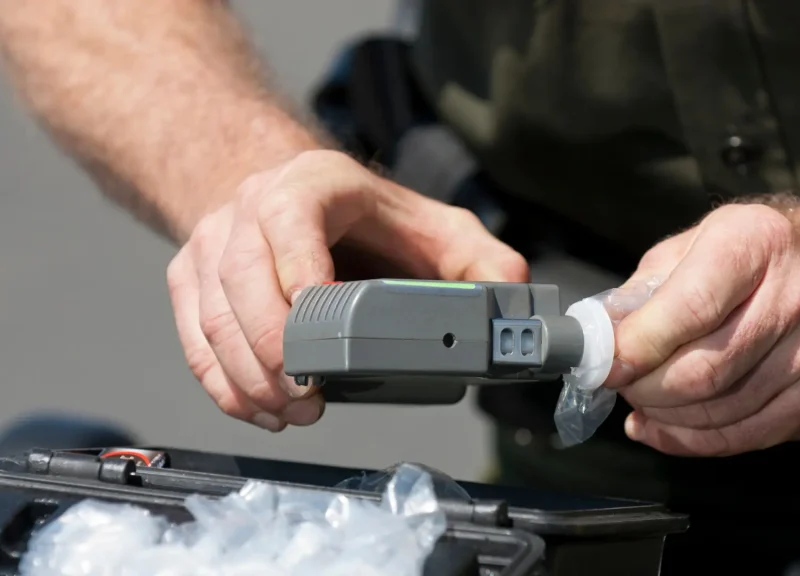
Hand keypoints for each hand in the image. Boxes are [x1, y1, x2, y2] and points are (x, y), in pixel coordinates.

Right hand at [166, 150, 528, 430]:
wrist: (301, 202)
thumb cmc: (373, 223)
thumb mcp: (441, 229)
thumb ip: (483, 261)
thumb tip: (512, 297)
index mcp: (313, 183)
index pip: (290, 219)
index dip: (297, 269)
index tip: (316, 322)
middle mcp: (252, 205)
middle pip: (243, 278)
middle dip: (274, 347)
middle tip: (310, 396)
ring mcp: (214, 241)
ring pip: (214, 316)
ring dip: (249, 376)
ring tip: (294, 412)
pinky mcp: (191, 277)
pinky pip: (195, 337)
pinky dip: (223, 384)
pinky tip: (260, 409)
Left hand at [606, 201, 799, 455]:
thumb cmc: (757, 250)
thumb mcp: (695, 241)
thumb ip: (645, 288)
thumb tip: (602, 336)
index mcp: (755, 244)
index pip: (693, 308)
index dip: (640, 346)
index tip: (606, 364)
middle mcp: (793, 298)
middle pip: (705, 370)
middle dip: (646, 388)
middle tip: (622, 383)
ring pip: (721, 411)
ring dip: (665, 417)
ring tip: (642, 400)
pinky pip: (745, 438)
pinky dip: (692, 441)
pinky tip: (663, 428)